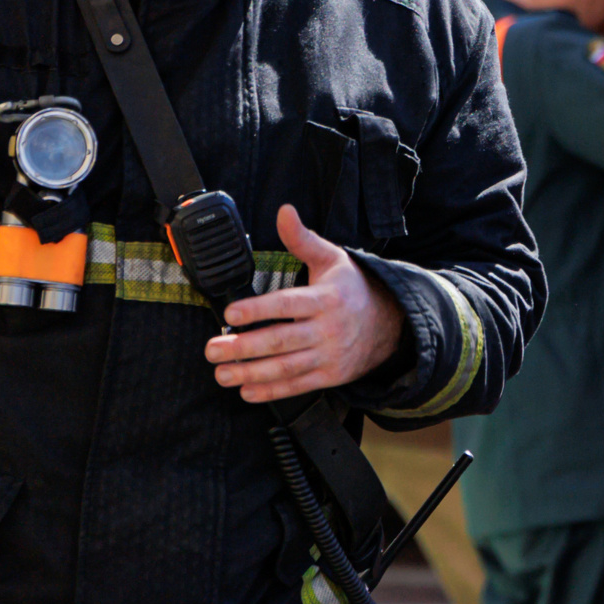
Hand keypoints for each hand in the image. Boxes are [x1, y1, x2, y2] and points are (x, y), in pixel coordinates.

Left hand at [204, 204, 406, 403]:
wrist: (391, 323)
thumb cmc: (352, 288)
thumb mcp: (332, 258)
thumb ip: (302, 239)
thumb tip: (284, 212)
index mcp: (326, 298)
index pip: (287, 305)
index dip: (258, 310)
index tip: (230, 314)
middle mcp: (328, 329)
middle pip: (281, 340)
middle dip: (243, 347)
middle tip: (213, 349)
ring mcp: (330, 355)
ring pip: (286, 367)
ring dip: (250, 373)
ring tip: (222, 373)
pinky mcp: (332, 376)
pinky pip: (298, 386)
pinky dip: (272, 391)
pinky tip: (247, 391)